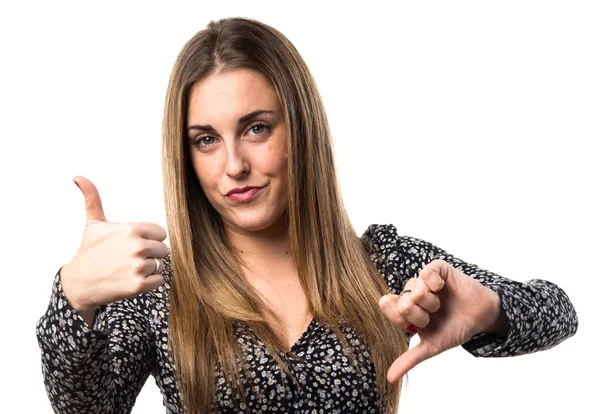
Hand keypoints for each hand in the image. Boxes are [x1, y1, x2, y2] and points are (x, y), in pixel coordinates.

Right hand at [60, 176, 168, 323]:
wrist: (78, 284)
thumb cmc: (89, 252)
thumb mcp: (93, 224)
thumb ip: (92, 198)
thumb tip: (78, 178)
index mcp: (131, 230)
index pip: (161, 233)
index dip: (150, 239)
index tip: (134, 244)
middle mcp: (137, 247)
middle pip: (163, 249)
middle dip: (150, 254)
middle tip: (130, 259)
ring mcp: (138, 266)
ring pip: (160, 265)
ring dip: (148, 269)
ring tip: (129, 269)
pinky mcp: (139, 285)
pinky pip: (159, 280)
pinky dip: (150, 282)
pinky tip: (133, 279)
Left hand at [379, 259, 507, 382]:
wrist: (481, 317)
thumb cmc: (454, 329)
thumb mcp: (431, 346)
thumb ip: (409, 359)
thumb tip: (389, 378)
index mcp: (405, 309)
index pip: (387, 305)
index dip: (402, 317)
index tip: (417, 324)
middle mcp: (411, 292)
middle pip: (402, 303)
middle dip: (421, 314)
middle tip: (433, 314)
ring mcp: (422, 279)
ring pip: (415, 290)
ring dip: (432, 302)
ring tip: (441, 303)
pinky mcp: (436, 268)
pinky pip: (426, 272)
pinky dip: (435, 283)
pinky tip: (442, 287)